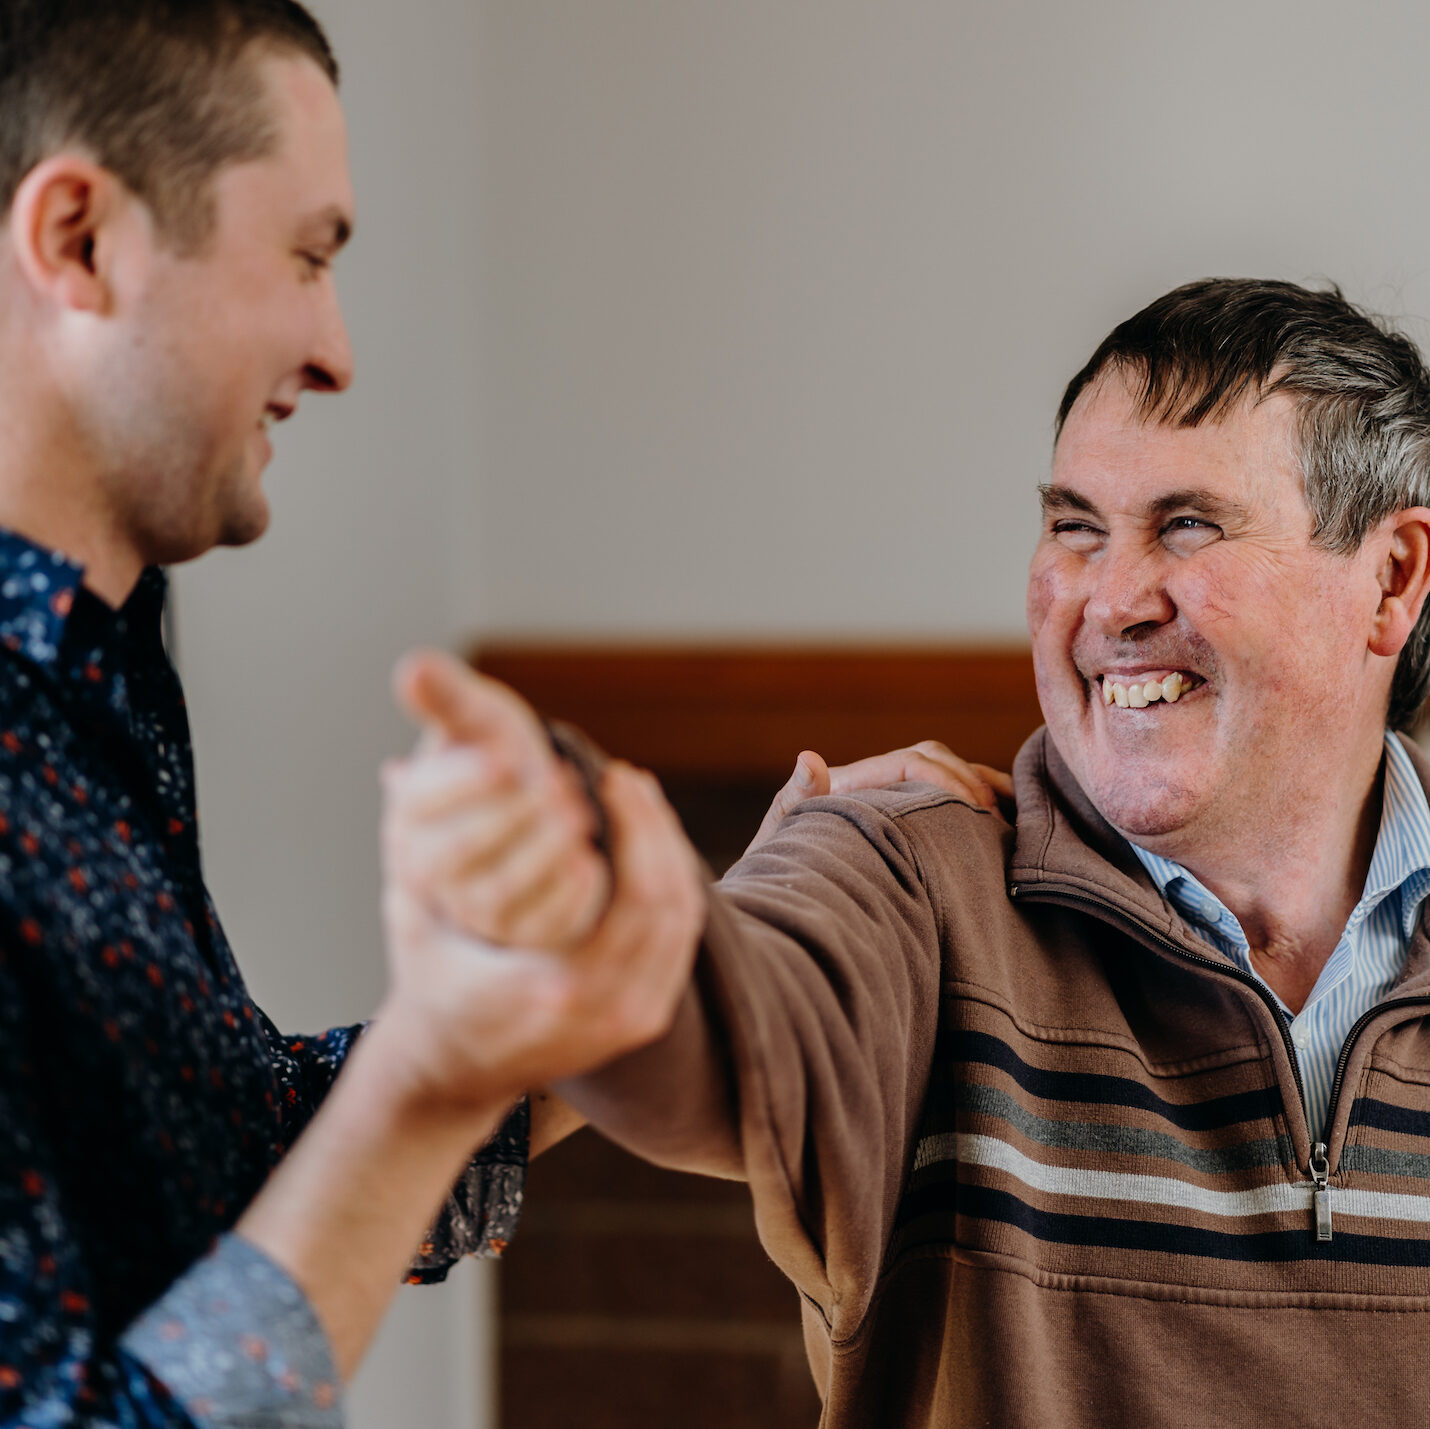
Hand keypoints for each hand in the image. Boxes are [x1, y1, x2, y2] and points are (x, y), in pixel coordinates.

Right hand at [378, 759, 704, 1108]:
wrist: (449, 1073)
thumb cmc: (429, 987)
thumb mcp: (412, 920)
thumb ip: (409, 847)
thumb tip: (398, 767)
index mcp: (559, 987)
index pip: (637, 896)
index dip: (638, 827)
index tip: (611, 775)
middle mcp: (608, 1010)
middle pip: (670, 903)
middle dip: (655, 829)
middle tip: (627, 777)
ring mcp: (632, 1020)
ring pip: (682, 921)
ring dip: (669, 852)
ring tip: (640, 801)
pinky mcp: (643, 1020)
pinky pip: (677, 943)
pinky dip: (672, 888)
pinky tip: (651, 846)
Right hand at [386, 650, 610, 950]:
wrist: (534, 814)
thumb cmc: (501, 763)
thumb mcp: (478, 725)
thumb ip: (449, 700)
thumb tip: (412, 667)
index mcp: (414, 818)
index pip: (421, 805)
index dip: (464, 783)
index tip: (505, 758)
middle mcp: (437, 872)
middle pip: (460, 856)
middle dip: (513, 818)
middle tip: (557, 784)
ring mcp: (480, 909)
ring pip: (505, 895)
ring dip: (547, 853)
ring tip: (583, 813)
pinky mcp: (529, 934)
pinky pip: (546, 923)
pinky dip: (573, 891)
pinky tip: (598, 855)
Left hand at [746, 741, 1013, 853]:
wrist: (781, 906)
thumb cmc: (778, 875)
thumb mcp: (781, 839)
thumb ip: (794, 800)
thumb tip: (809, 760)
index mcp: (850, 783)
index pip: (908, 762)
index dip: (945, 777)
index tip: (974, 808)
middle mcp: (872, 786)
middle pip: (932, 759)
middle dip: (968, 778)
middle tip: (994, 817)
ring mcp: (889, 805)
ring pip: (946, 775)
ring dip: (981, 786)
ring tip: (1010, 815)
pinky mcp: (904, 828)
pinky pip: (948, 805)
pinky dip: (982, 805)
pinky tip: (1007, 826)